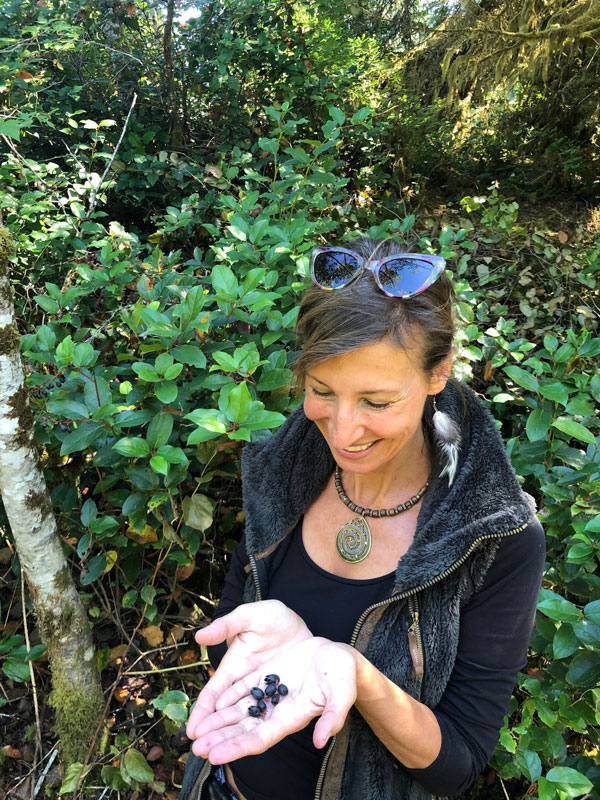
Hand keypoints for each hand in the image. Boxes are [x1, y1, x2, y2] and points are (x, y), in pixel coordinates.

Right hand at [187, 600, 311, 739]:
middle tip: (201, 752)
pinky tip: (251, 746)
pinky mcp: (281, 696)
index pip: (213, 694)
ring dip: (233, 737)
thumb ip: (227, 626)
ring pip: (246, 719)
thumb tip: (199, 636)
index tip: (192, 731)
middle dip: (213, 732)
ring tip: (219, 756)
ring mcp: (263, 692)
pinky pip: (269, 715)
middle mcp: (245, 684)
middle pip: (226, 713)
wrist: (299, 621)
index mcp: (232, 667)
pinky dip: (259, 730)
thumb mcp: (250, 616)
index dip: (202, 712)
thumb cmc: (271, 616)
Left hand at [189, 637, 357, 763]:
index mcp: (292, 718)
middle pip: (243, 730)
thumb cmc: (344, 673)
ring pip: (239, 711)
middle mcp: (277, 710)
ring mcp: (270, 694)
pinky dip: (227, 697)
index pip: (260, 739)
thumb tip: (321, 741)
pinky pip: (243, 689)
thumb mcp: (342, 692)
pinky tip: (212, 703)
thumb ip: (333, 716)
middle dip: (220, 739)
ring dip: (218, 721)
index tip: (215, 757)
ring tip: (196, 731)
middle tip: (195, 748)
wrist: (341, 655)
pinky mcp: (267, 676)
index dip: (237, 748)